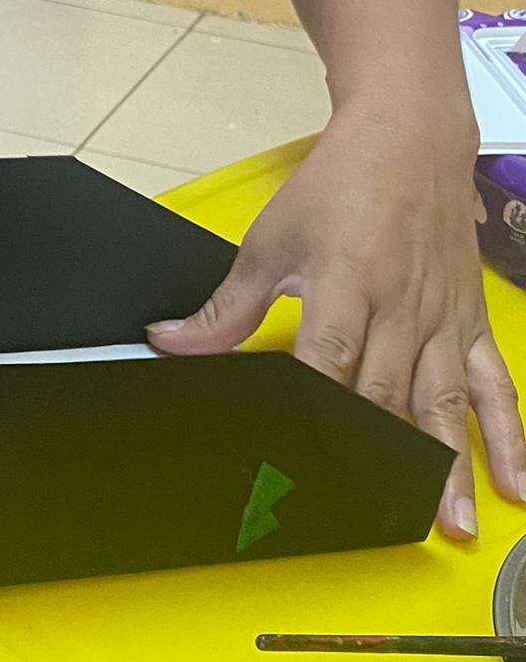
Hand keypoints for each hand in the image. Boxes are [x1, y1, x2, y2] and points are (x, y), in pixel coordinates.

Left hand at [148, 109, 525, 538]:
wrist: (409, 136)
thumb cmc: (338, 186)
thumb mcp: (269, 241)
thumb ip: (226, 307)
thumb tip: (170, 344)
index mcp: (344, 285)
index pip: (327, 364)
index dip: (314, 417)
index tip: (298, 466)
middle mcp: (399, 308)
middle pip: (385, 397)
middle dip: (375, 462)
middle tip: (366, 519)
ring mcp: (440, 318)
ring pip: (443, 404)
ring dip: (445, 468)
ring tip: (448, 525)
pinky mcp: (470, 320)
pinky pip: (493, 385)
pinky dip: (507, 435)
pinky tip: (511, 482)